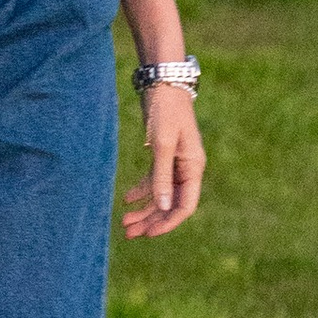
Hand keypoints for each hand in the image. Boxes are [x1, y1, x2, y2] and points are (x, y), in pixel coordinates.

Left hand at [123, 88, 204, 238]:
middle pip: (171, 204)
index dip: (167, 223)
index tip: (148, 234)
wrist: (162, 83)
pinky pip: (154, 180)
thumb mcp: (163, 144)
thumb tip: (164, 206)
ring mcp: (175, 162)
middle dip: (151, 220)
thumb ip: (162, 175)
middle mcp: (187, 168)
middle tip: (128, 234)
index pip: (185, 206)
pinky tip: (126, 200)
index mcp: (193, 167)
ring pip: (161, 194)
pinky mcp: (163, 154)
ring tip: (124, 223)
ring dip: (144, 209)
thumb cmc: (166, 111)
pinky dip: (141, 191)